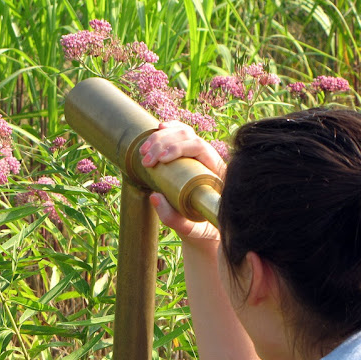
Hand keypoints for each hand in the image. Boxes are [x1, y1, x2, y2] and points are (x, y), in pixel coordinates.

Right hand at [140, 121, 224, 240]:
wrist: (206, 230)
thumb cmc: (201, 230)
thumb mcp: (189, 228)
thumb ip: (172, 217)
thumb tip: (154, 196)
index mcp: (217, 172)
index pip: (200, 147)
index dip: (179, 148)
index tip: (161, 159)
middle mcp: (210, 160)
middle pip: (188, 137)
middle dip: (163, 143)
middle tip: (146, 159)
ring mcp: (200, 156)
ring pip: (183, 133)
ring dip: (161, 137)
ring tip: (144, 151)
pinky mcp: (189, 156)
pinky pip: (181, 136)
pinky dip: (168, 130)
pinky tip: (157, 129)